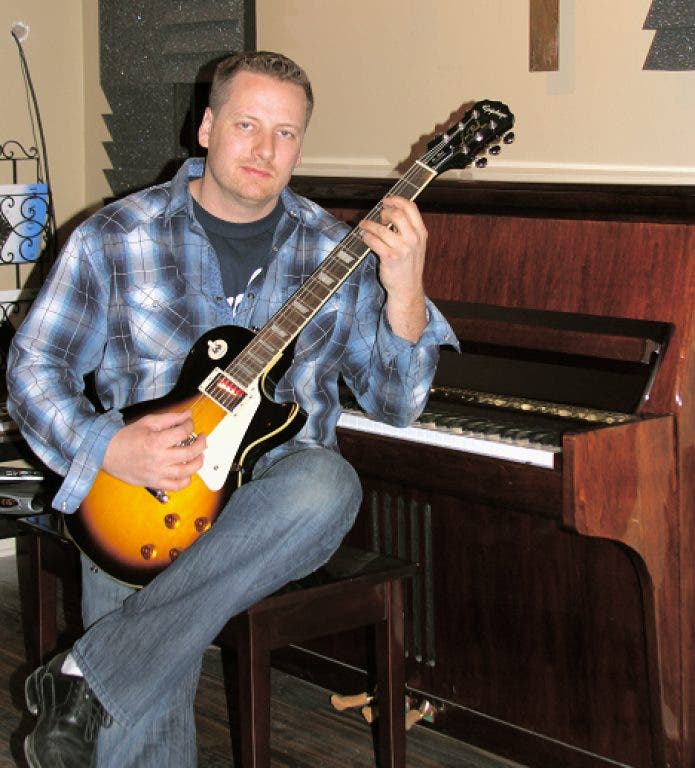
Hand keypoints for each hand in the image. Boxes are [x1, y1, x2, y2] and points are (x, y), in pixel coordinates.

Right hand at [102, 410, 206, 489]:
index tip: (190, 424)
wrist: (107, 453)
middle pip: (190, 453)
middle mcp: (158, 458)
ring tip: (199, 455)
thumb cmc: (126, 438)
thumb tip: (187, 414)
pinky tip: (187, 472)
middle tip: (202, 438)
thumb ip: (170, 418)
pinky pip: (176, 486)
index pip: (183, 432)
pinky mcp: (154, 483)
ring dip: (198, 462)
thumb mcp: (147, 422)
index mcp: (156, 441)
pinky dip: (186, 480)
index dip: (190, 425)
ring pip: (186, 471)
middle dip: (201, 443)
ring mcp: (157, 473)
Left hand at [358, 196, 427, 341]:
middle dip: (383, 212)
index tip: (386, 200)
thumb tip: (392, 212)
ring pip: (381, 228)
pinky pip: (373, 241)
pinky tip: (364, 236)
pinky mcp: (390, 258)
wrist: (407, 289)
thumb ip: (409, 229)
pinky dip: (366, 236)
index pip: (411, 208)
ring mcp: (402, 249)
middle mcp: (413, 239)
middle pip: (397, 214)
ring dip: (369, 225)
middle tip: (378, 216)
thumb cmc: (409, 267)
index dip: (397, 200)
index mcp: (421, 233)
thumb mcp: (416, 245)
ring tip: (364, 226)